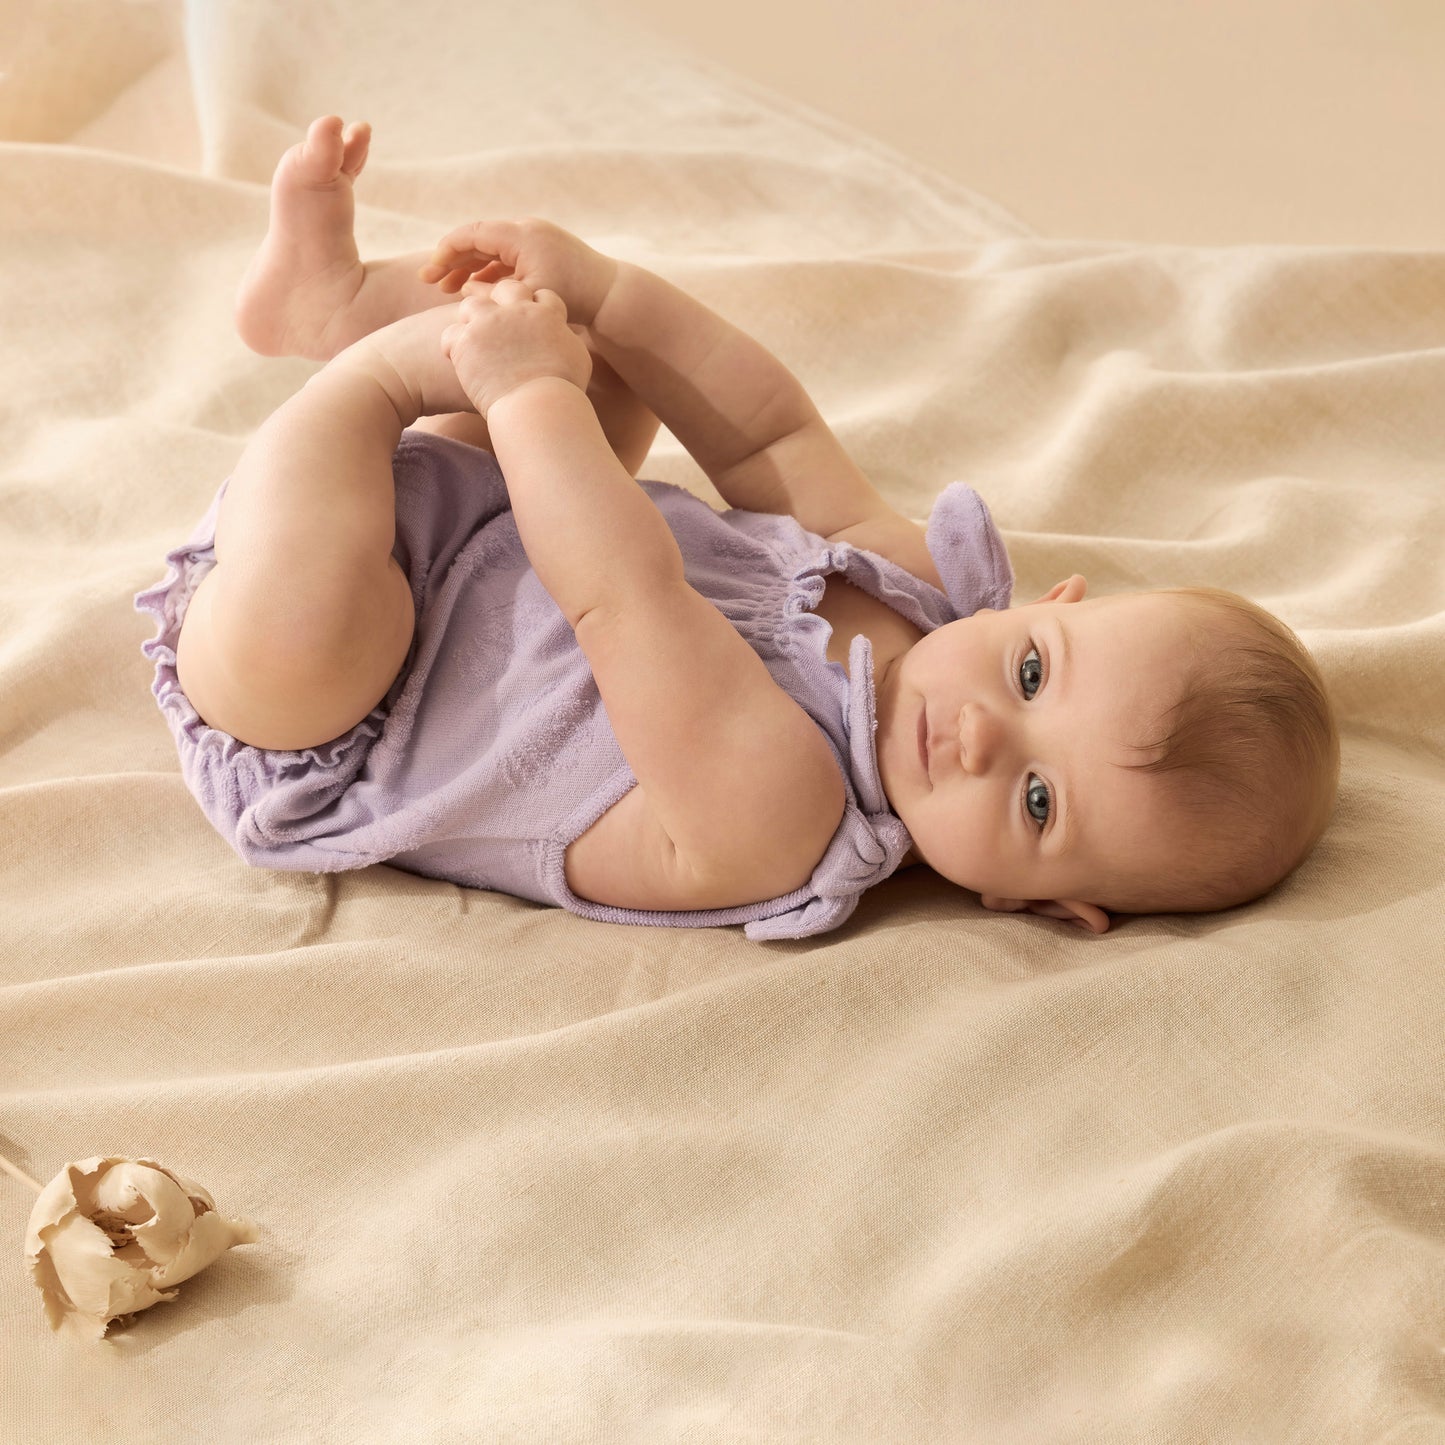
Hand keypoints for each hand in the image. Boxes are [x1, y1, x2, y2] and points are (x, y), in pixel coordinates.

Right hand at [418, 217, 617, 327]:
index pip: (471, 235)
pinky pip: (506, 256)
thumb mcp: (528, 298)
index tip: (429, 274)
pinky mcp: (541, 250)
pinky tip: (474, 290)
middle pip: (477, 239)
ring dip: (469, 267)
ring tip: (448, 289)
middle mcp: (526, 230)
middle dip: (451, 260)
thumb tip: (464, 294)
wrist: (611, 295)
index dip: (446, 252)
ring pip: (491, 249)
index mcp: (521, 236)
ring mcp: (534, 237)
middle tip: (429, 281)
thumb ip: (493, 295)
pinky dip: (488, 270)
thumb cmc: (573, 299)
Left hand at [439, 277, 592, 416]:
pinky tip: (456, 357)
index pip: (540, 295)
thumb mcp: (578, 360)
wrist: (538, 406)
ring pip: (471, 304)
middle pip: (505, 289)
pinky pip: (450, 334)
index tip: (528, 319)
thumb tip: (564, 339)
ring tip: (471, 336)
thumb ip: (567, 342)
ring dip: (471, 317)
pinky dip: (452, 345)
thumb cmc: (563, 391)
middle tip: (493, 315)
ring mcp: (489, 323)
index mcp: (546, 314)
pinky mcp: (467, 342)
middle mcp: (517, 311)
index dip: (533, 304)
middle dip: (499, 299)